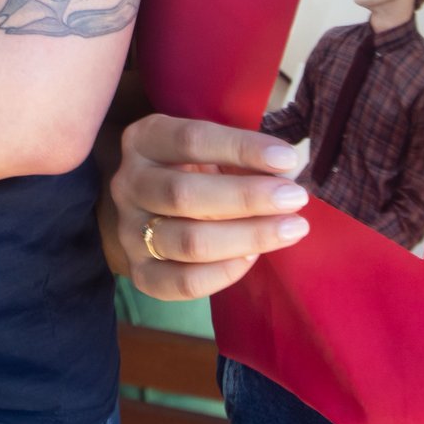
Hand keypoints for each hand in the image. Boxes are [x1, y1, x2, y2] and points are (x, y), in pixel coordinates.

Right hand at [109, 114, 310, 299]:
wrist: (153, 210)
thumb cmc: (194, 169)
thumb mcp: (208, 149)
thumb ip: (237, 155)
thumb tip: (286, 171)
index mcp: (144, 141)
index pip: (190, 140)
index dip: (241, 149)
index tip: (287, 160)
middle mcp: (128, 184)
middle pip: (184, 195)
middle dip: (247, 198)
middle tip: (295, 199)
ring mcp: (129, 231)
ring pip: (187, 241)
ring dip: (246, 237)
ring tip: (290, 229)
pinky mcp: (139, 272)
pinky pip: (181, 283)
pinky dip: (222, 273)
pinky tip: (252, 258)